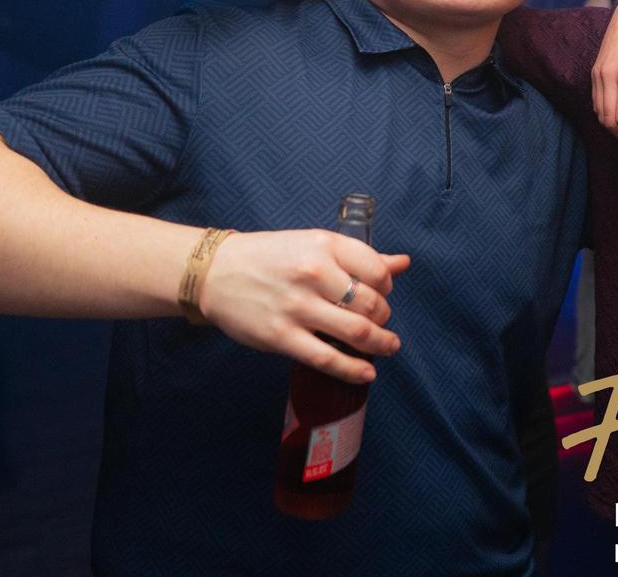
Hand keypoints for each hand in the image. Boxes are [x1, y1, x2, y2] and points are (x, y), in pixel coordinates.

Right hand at [197, 228, 411, 383]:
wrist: (214, 273)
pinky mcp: (282, 336)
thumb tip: (403, 263)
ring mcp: (298, 307)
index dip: (388, 287)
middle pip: (372, 304)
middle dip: (384, 318)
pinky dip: (353, 369)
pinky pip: (327, 358)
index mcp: (325, 245)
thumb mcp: (314, 245)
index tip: (382, 294)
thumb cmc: (269, 258)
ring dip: (381, 344)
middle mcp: (315, 273)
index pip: (378, 270)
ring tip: (388, 347)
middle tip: (380, 323)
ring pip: (356, 332)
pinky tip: (367, 373)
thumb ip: (360, 256)